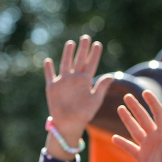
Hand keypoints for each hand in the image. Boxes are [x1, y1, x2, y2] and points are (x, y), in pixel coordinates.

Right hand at [45, 35, 112, 158]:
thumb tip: (113, 75)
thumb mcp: (95, 100)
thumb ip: (101, 87)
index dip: (94, 54)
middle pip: (79, 60)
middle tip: (86, 37)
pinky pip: (50, 75)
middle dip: (82, 49)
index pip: (91, 64)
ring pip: (65, 64)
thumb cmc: (84, 114)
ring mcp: (63, 82)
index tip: (98, 44)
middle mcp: (74, 79)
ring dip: (67, 54)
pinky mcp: (52, 87)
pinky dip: (48, 68)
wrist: (69, 124)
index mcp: (85, 81)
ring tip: (71, 43)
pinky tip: (48, 60)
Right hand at [112, 91, 161, 161]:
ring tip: (120, 108)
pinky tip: (114, 137)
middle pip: (144, 119)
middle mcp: (155, 138)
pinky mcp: (142, 158)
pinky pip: (130, 148)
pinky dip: (122, 143)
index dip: (152, 102)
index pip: (158, 113)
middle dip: (136, 107)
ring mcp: (147, 147)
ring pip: (135, 130)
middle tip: (127, 96)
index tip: (145, 92)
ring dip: (128, 120)